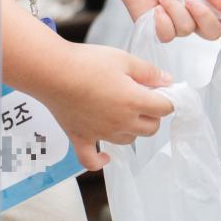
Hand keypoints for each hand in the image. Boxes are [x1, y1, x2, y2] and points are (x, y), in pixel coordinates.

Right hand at [29, 40, 173, 170]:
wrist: (52, 71)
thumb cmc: (88, 62)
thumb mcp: (123, 59)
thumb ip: (148, 72)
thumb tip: (167, 81)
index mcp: (134, 102)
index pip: (164, 109)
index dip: (167, 99)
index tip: (162, 91)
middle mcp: (120, 123)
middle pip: (151, 129)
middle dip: (153, 114)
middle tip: (144, 98)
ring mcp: (100, 134)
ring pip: (128, 141)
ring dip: (132, 129)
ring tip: (123, 112)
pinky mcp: (80, 138)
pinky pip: (91, 160)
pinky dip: (100, 161)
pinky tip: (105, 156)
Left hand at [109, 0, 220, 42]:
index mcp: (212, 3)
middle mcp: (199, 18)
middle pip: (213, 32)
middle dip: (202, 16)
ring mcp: (181, 27)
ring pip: (188, 30)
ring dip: (175, 10)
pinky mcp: (162, 32)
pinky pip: (169, 35)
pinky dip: (162, 20)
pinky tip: (156, 8)